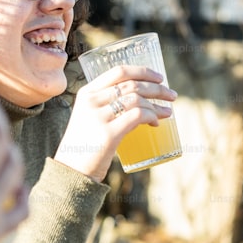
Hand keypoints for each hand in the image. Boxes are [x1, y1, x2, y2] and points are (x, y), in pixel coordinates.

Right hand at [54, 65, 176, 181]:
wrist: (71, 171)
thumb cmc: (84, 146)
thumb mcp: (89, 118)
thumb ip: (107, 107)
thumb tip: (141, 103)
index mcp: (87, 93)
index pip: (119, 71)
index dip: (143, 71)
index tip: (159, 77)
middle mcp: (92, 101)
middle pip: (131, 85)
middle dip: (157, 88)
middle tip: (171, 95)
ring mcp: (99, 117)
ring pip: (136, 99)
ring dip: (157, 104)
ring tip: (168, 111)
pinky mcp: (108, 134)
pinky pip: (137, 116)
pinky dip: (151, 116)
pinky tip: (156, 122)